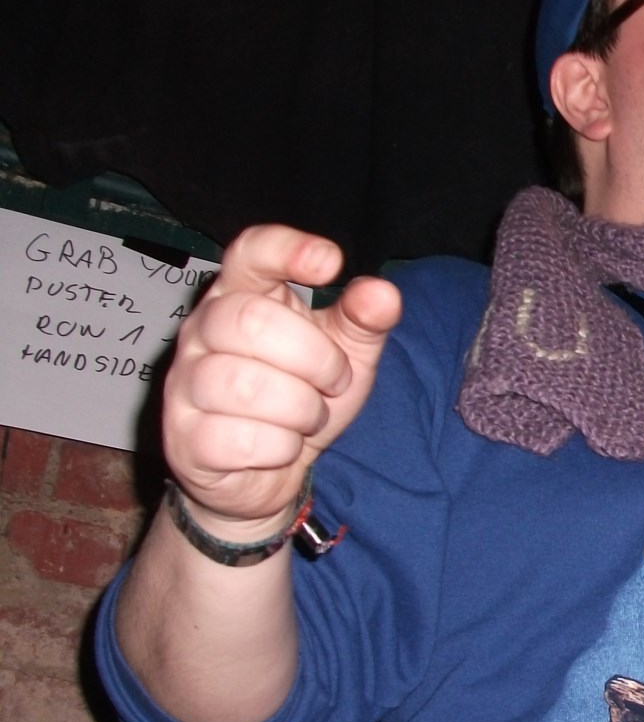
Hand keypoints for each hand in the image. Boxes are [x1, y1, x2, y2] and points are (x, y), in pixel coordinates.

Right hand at [161, 226, 401, 534]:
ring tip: (308, 417)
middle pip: (252, 321)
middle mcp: (201, 331)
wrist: (266, 473)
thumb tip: (382, 293)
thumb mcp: (344, 355)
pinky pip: (241, 439)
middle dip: (316, 359)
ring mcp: (185, 384)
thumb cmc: (300, 397)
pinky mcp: (184, 439)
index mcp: (240, 296)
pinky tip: (282, 445)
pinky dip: (281, 448)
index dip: (286, 248)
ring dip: (302, 409)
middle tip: (334, 382)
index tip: (330, 263)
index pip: (249, 251)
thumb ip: (363, 321)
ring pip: (246, 385)